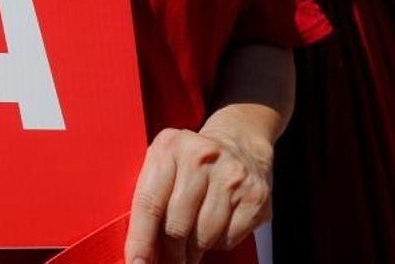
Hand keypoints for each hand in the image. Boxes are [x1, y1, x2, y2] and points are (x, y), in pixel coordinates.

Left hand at [124, 127, 273, 263]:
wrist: (239, 142)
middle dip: (170, 252)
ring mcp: (231, 175)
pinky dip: (218, 242)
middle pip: (177, 225)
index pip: (149, 202)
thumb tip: (139, 251)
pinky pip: (228, 237)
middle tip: (169, 261)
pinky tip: (216, 229)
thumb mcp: (163, 164)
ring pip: (203, 236)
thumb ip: (149, 199)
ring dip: (193, 251)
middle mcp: (201, 156)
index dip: (141, 240)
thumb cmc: (191, 162)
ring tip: (190, 248)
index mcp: (169, 147)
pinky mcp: (255, 195)